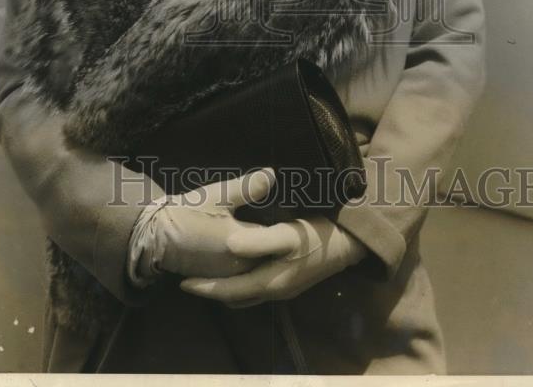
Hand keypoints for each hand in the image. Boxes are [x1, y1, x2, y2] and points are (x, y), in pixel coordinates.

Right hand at [136, 167, 278, 279]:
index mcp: (242, 244)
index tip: (289, 215)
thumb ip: (247, 187)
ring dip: (260, 255)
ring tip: (267, 239)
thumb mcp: (218, 195)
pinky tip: (247, 250)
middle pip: (266, 256)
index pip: (271, 237)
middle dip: (273, 244)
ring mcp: (228, 277)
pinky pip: (241, 273)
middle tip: (283, 227)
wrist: (157, 235)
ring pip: (253, 266)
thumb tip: (272, 174)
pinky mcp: (217, 280)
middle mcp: (238, 266)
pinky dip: (245, 262)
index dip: (279, 226)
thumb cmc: (189, 212)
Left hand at [179, 214, 367, 306]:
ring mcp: (284, 288)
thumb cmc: (316, 237)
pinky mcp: (290, 280)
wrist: (349, 243)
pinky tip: (238, 268)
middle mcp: (274, 291)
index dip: (206, 289)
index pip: (229, 292)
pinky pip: (256, 288)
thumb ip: (257, 240)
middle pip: (235, 297)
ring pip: (246, 295)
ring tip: (209, 275)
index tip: (183, 282)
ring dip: (227, 288)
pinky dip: (241, 283)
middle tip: (190, 280)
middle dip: (213, 291)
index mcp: (270, 283)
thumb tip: (228, 244)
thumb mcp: (287, 234)